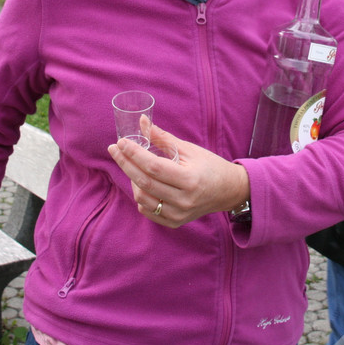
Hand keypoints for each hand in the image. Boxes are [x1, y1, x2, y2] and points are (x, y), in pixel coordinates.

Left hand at [108, 122, 249, 227]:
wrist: (228, 191)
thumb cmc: (210, 166)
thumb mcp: (189, 149)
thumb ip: (163, 138)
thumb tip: (142, 122)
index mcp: (189, 179)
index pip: (154, 167)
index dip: (134, 154)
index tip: (121, 142)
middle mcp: (183, 200)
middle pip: (144, 182)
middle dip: (125, 163)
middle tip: (115, 149)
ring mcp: (178, 214)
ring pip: (142, 199)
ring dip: (132, 180)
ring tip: (132, 166)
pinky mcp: (175, 222)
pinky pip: (148, 211)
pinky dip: (141, 196)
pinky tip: (142, 183)